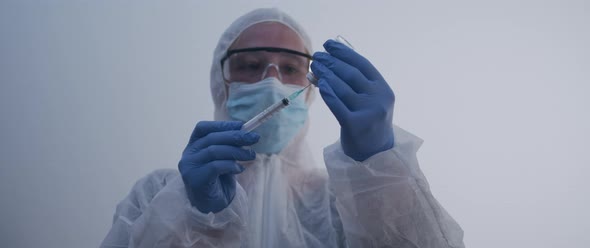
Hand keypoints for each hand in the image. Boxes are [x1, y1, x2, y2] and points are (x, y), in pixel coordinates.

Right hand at [178, 121, 258, 212]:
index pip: (202, 128)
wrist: (210, 206)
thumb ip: (228, 146)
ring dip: (237, 151)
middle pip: (212, 138)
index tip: (241, 125)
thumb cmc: (217, 181)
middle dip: (236, 136)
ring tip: (251, 155)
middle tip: (255, 138)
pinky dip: (231, 165)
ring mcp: (190, 167)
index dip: (222, 125)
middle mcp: (188, 155)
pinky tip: (240, 169)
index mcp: (192, 147)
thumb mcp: (222, 159)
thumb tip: (247, 132)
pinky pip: (216, 166)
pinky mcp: (196, 179)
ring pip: (214, 151)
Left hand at [311, 40, 394, 160]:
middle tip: (317, 56)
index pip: (362, 64)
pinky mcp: (355, 125)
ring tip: (315, 67)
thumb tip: (330, 61)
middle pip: (350, 74)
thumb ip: (355, 82)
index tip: (329, 44)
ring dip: (326, 74)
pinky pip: (337, 105)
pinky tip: (320, 84)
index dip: (344, 52)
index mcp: (383, 88)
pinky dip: (327, 93)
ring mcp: (368, 111)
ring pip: (342, 88)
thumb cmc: (368, 120)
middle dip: (331, 62)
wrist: (375, 152)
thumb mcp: (369, 99)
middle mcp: (378, 98)